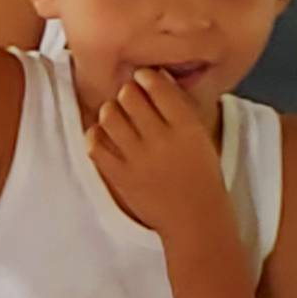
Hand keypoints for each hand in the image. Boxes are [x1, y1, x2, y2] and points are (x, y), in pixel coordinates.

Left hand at [86, 68, 224, 238]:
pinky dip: (95, 135)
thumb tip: (158, 78)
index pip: (158, 87)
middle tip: (129, 97)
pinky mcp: (119, 176)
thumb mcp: (200, 137)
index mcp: (186, 127)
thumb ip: (181, 108)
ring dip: (110, 110)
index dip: (147, 77)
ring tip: (116, 115)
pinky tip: (104, 135)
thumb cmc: (201, 176)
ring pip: (109, 116)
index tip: (143, 77)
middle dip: (127, 91)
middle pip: (130, 96)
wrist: (194, 219)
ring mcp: (137, 158)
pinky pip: (95, 144)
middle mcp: (160, 139)